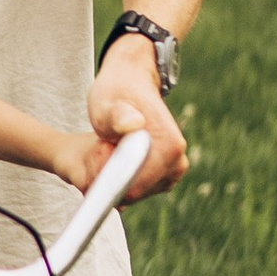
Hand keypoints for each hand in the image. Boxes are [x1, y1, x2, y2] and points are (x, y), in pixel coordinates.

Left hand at [84, 42, 186, 196]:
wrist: (130, 82)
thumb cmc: (115, 92)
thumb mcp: (105, 102)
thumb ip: (115, 116)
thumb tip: (133, 125)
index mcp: (169, 147)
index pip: (133, 188)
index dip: (108, 177)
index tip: (99, 148)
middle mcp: (177, 161)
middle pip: (134, 192)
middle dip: (111, 177)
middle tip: (100, 143)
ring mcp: (174, 169)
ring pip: (135, 191)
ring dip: (115, 175)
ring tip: (108, 143)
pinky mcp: (167, 173)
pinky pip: (139, 187)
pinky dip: (122, 175)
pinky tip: (115, 152)